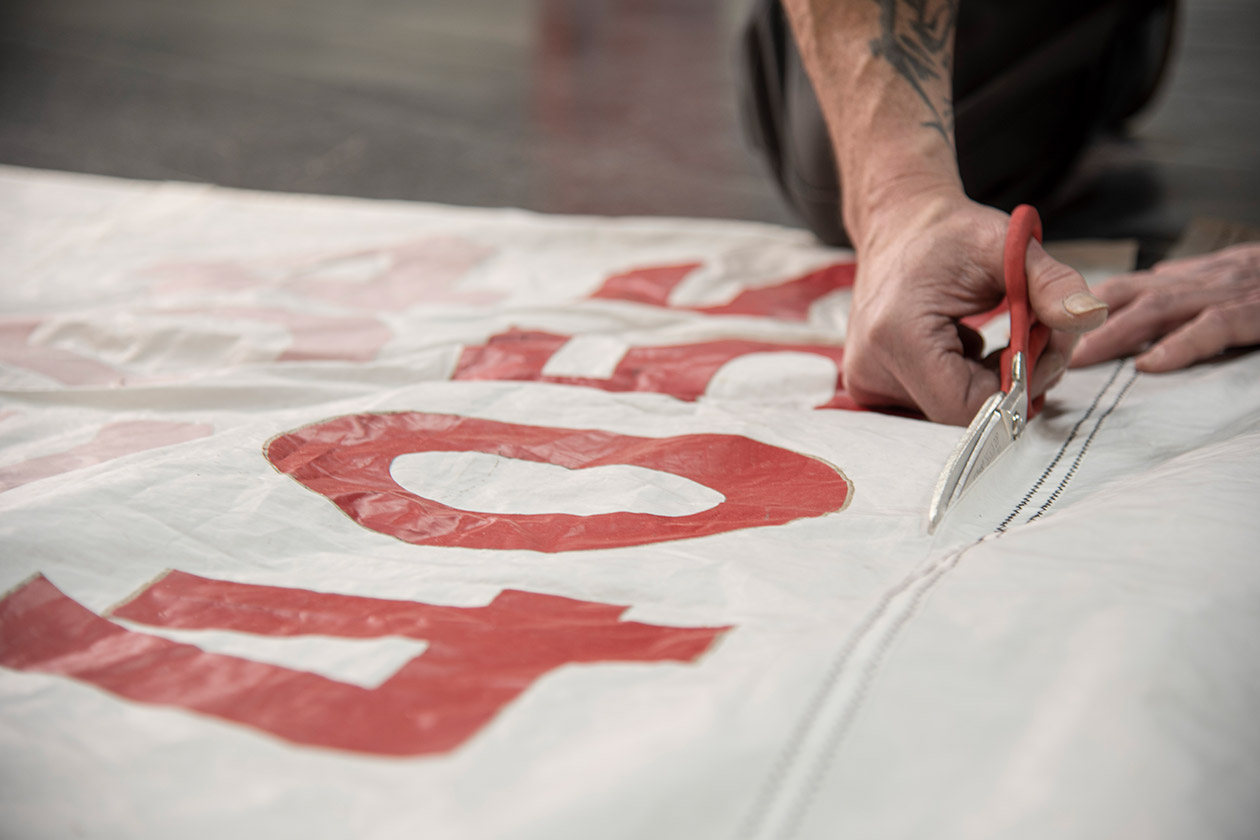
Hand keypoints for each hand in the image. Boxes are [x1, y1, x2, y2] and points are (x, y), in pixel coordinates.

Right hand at [843, 193, 1109, 424]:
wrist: (898, 224)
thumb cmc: (949, 234)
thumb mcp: (1006, 247)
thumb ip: (1051, 284)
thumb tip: (1091, 316)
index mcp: (898, 336)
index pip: (969, 405)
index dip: (1018, 387)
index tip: (1045, 345)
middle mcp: (872, 367)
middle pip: (962, 411)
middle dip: (1013, 381)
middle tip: (1039, 335)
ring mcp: (867, 380)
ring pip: (951, 411)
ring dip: (994, 382)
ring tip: (1008, 335)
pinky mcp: (871, 384)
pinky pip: (934, 402)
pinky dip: (968, 380)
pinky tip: (973, 345)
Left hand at [1071, 243, 1259, 371]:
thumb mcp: (1235, 273)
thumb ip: (1194, 280)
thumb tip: (1158, 276)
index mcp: (1197, 275)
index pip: (1131, 287)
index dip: (1086, 306)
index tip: (1053, 329)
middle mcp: (1205, 280)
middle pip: (1132, 296)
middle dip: (1084, 322)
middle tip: (1051, 350)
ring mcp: (1229, 293)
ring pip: (1159, 308)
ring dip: (1113, 333)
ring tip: (1080, 359)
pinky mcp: (1257, 310)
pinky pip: (1214, 325)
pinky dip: (1179, 344)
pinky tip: (1149, 364)